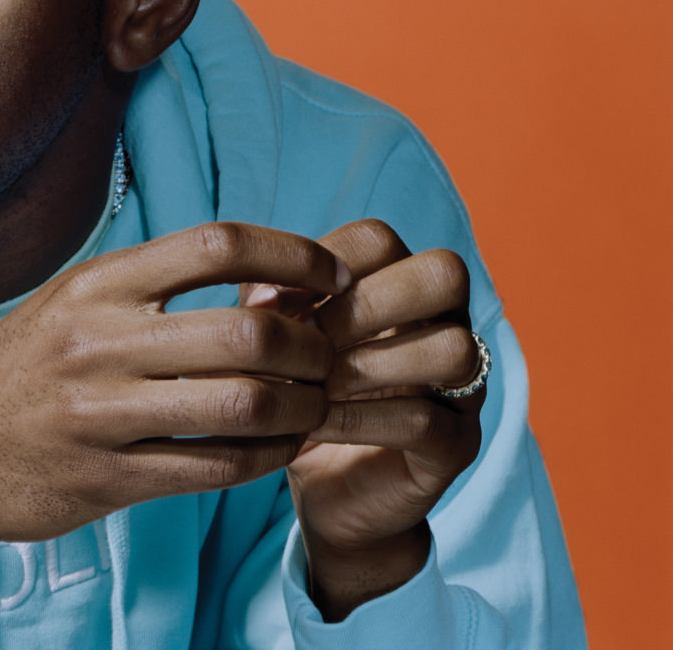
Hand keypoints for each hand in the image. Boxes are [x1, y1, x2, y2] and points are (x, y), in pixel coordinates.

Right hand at [0, 222, 349, 608]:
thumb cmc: (24, 370)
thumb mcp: (70, 304)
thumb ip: (150, 289)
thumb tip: (261, 279)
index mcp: (94, 284)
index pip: (215, 246)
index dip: (289, 255)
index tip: (328, 276)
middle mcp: (99, 341)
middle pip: (245, 331)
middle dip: (311, 346)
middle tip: (328, 354)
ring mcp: (103, 414)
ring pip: (244, 405)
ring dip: (302, 407)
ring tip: (314, 404)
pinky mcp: (111, 479)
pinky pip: (218, 468)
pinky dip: (269, 457)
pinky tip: (281, 447)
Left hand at [247, 219, 484, 620]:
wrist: (321, 485)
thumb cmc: (298, 391)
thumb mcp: (276, 338)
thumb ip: (269, 304)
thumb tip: (260, 292)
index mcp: (401, 283)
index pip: (380, 238)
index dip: (325, 262)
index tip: (276, 302)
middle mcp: (447, 323)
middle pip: (444, 273)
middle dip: (366, 303)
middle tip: (309, 340)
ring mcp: (463, 385)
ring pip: (453, 348)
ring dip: (369, 364)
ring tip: (314, 385)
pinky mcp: (457, 446)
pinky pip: (425, 420)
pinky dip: (359, 418)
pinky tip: (314, 423)